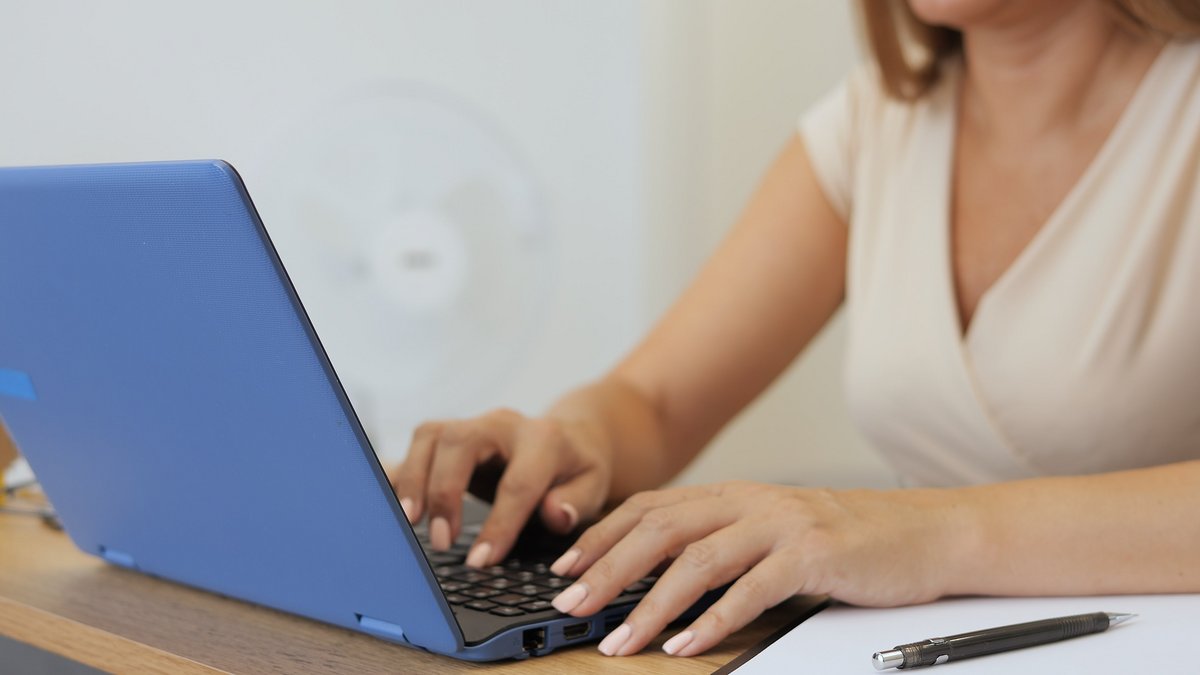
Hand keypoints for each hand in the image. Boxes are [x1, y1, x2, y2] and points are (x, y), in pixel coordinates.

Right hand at [388, 408, 612, 567]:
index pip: (517, 481)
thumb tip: (555, 514)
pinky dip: (404, 471)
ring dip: (416, 479)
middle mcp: (504, 424)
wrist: (568, 438)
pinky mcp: (452, 432)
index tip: (482, 561)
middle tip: (442, 542)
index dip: (499, 524)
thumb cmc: (577, 469)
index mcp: (545, 439)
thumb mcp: (593, 486)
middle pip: (461, 443)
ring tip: (411, 523)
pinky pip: (419, 443)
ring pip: (432, 436)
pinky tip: (397, 505)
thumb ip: (576, 502)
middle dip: (445, 493)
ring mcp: (474, 423)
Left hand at [546, 481, 973, 655]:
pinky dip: (714, 621)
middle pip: (662, 530)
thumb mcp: (774, 531)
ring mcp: (782, 525)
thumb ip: (725, 542)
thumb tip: (661, 576)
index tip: (563, 567)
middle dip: (607, 568)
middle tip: (571, 604)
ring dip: (652, 604)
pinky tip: (686, 647)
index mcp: (735, 495)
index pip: (653, 508)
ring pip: (698, 561)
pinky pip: (752, 589)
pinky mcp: (814, 555)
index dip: (603, 535)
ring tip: (619, 640)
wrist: (925, 533)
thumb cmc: (845, 539)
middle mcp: (751, 502)